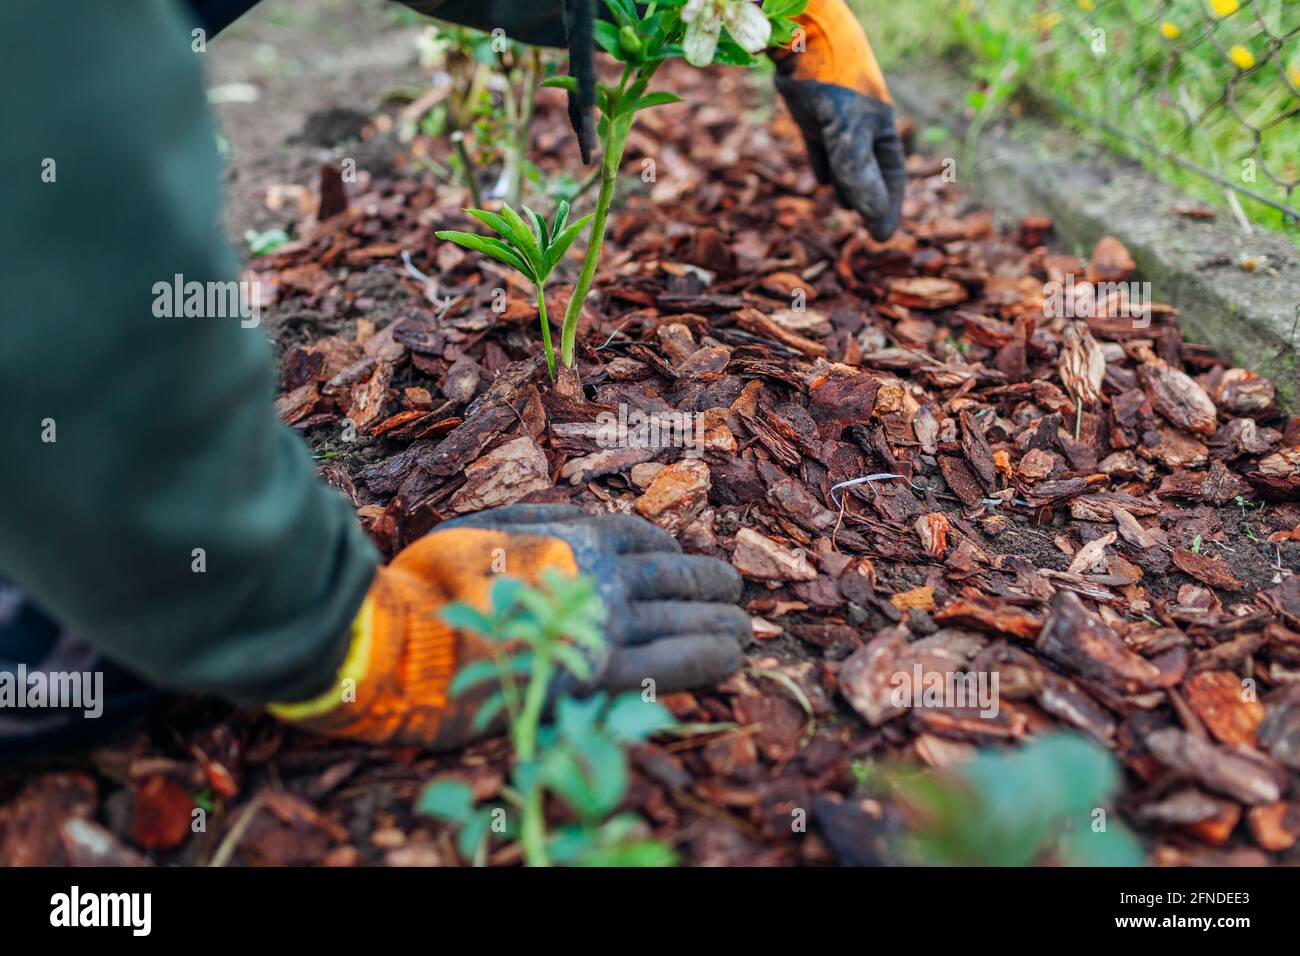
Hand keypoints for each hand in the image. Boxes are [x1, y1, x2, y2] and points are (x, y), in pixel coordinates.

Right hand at [271, 505, 745, 748]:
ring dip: (721, 621)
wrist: (408, 639)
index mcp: (574, 536)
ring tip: (743, 628)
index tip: (683, 561)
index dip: (671, 550)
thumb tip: (572, 515)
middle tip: (734, 591)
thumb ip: (535, 519)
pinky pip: (675, 663)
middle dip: (710, 583)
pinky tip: (731, 658)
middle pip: (676, 576)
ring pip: (686, 616)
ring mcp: (607, 623)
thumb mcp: (481, 526)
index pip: (643, 538)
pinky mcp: (604, 674)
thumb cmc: (433, 582)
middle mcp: (602, 574)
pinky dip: (709, 657)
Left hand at [772, 0, 905, 240]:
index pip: (892, 179)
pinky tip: (823, 182)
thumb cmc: (833, 84)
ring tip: (844, 206)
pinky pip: (823, 148)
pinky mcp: (814, 117)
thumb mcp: (848, 132)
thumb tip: (872, 215)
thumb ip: (858, 173)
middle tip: (865, 231)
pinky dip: (825, 165)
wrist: (804, 41)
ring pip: (846, 164)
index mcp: (882, 131)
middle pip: (870, 174)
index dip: (887, 209)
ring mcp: (838, 123)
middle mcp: (863, 129)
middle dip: (868, 201)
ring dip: (846, 186)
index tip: (880, 237)